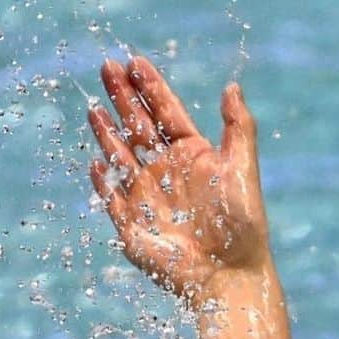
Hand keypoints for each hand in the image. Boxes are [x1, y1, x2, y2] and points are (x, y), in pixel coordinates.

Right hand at [88, 54, 268, 301]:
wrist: (230, 277)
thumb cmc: (242, 226)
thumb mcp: (243, 170)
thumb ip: (239, 128)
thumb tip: (233, 88)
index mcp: (194, 156)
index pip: (167, 113)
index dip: (151, 87)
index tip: (135, 61)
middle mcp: (169, 173)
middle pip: (140, 127)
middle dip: (123, 97)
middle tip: (107, 66)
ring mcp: (149, 198)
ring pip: (121, 157)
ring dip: (107, 132)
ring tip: (95, 107)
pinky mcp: (133, 226)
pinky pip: (113, 198)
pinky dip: (104, 182)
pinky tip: (97, 163)